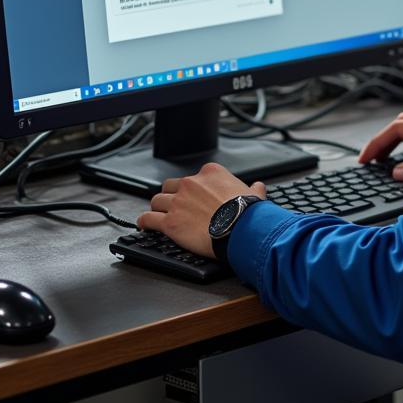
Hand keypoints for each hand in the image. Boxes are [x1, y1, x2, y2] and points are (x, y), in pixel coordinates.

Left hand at [136, 162, 266, 258]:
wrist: (241, 228)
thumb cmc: (247, 212)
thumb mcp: (254, 194)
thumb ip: (253, 189)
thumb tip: (258, 187)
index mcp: (210, 173)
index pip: (193, 177)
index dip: (192, 189)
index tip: (194, 197)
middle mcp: (190, 183)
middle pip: (170, 186)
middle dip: (171, 196)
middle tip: (175, 206)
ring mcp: (178, 202)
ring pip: (157, 201)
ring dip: (157, 209)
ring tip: (158, 216)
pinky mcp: (170, 222)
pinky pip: (148, 219)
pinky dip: (144, 222)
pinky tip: (144, 225)